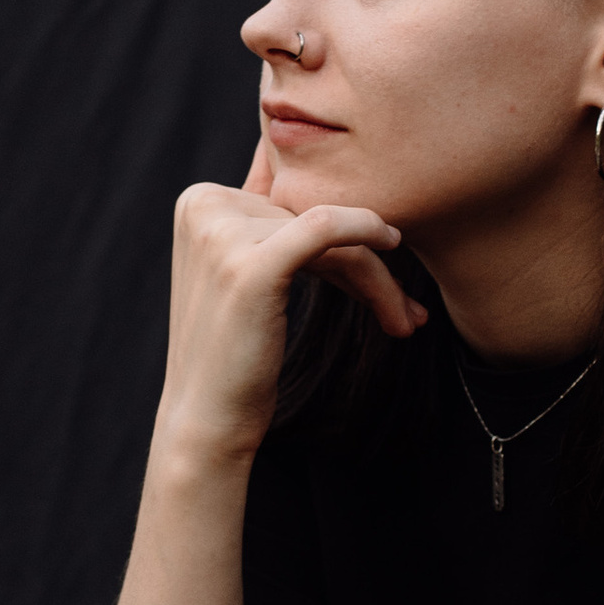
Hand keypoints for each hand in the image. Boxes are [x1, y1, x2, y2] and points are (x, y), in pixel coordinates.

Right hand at [155, 151, 424, 468]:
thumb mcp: (246, 272)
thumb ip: (274, 226)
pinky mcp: (250, 264)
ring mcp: (221, 233)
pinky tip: (394, 246)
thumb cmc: (236, 354)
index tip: (382, 262)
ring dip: (376, 278)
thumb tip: (353, 185)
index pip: (289, 198)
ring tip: (405, 318)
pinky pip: (326, 227)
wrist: (207, 419)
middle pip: (310, 217)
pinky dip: (367, 231)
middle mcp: (203, 205)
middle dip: (363, 264)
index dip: (343, 227)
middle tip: (405, 306)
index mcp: (199, 199)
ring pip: (330, 232)